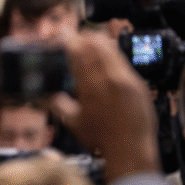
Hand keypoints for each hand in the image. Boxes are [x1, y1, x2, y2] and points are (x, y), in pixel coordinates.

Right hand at [50, 31, 158, 183]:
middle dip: (83, 37)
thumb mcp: (73, 122)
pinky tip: (105, 62)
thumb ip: (58, 105)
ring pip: (112, 49)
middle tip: (74, 37)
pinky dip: (111, 56)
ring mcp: (127, 79)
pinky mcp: (138, 84)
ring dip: (98, 43)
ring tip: (88, 45)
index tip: (62, 36)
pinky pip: (123, 61)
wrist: (132, 149)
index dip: (69, 40)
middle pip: (96, 43)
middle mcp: (111, 77)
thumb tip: (46, 96)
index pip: (79, 51)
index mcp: (92, 85)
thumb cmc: (101, 139)